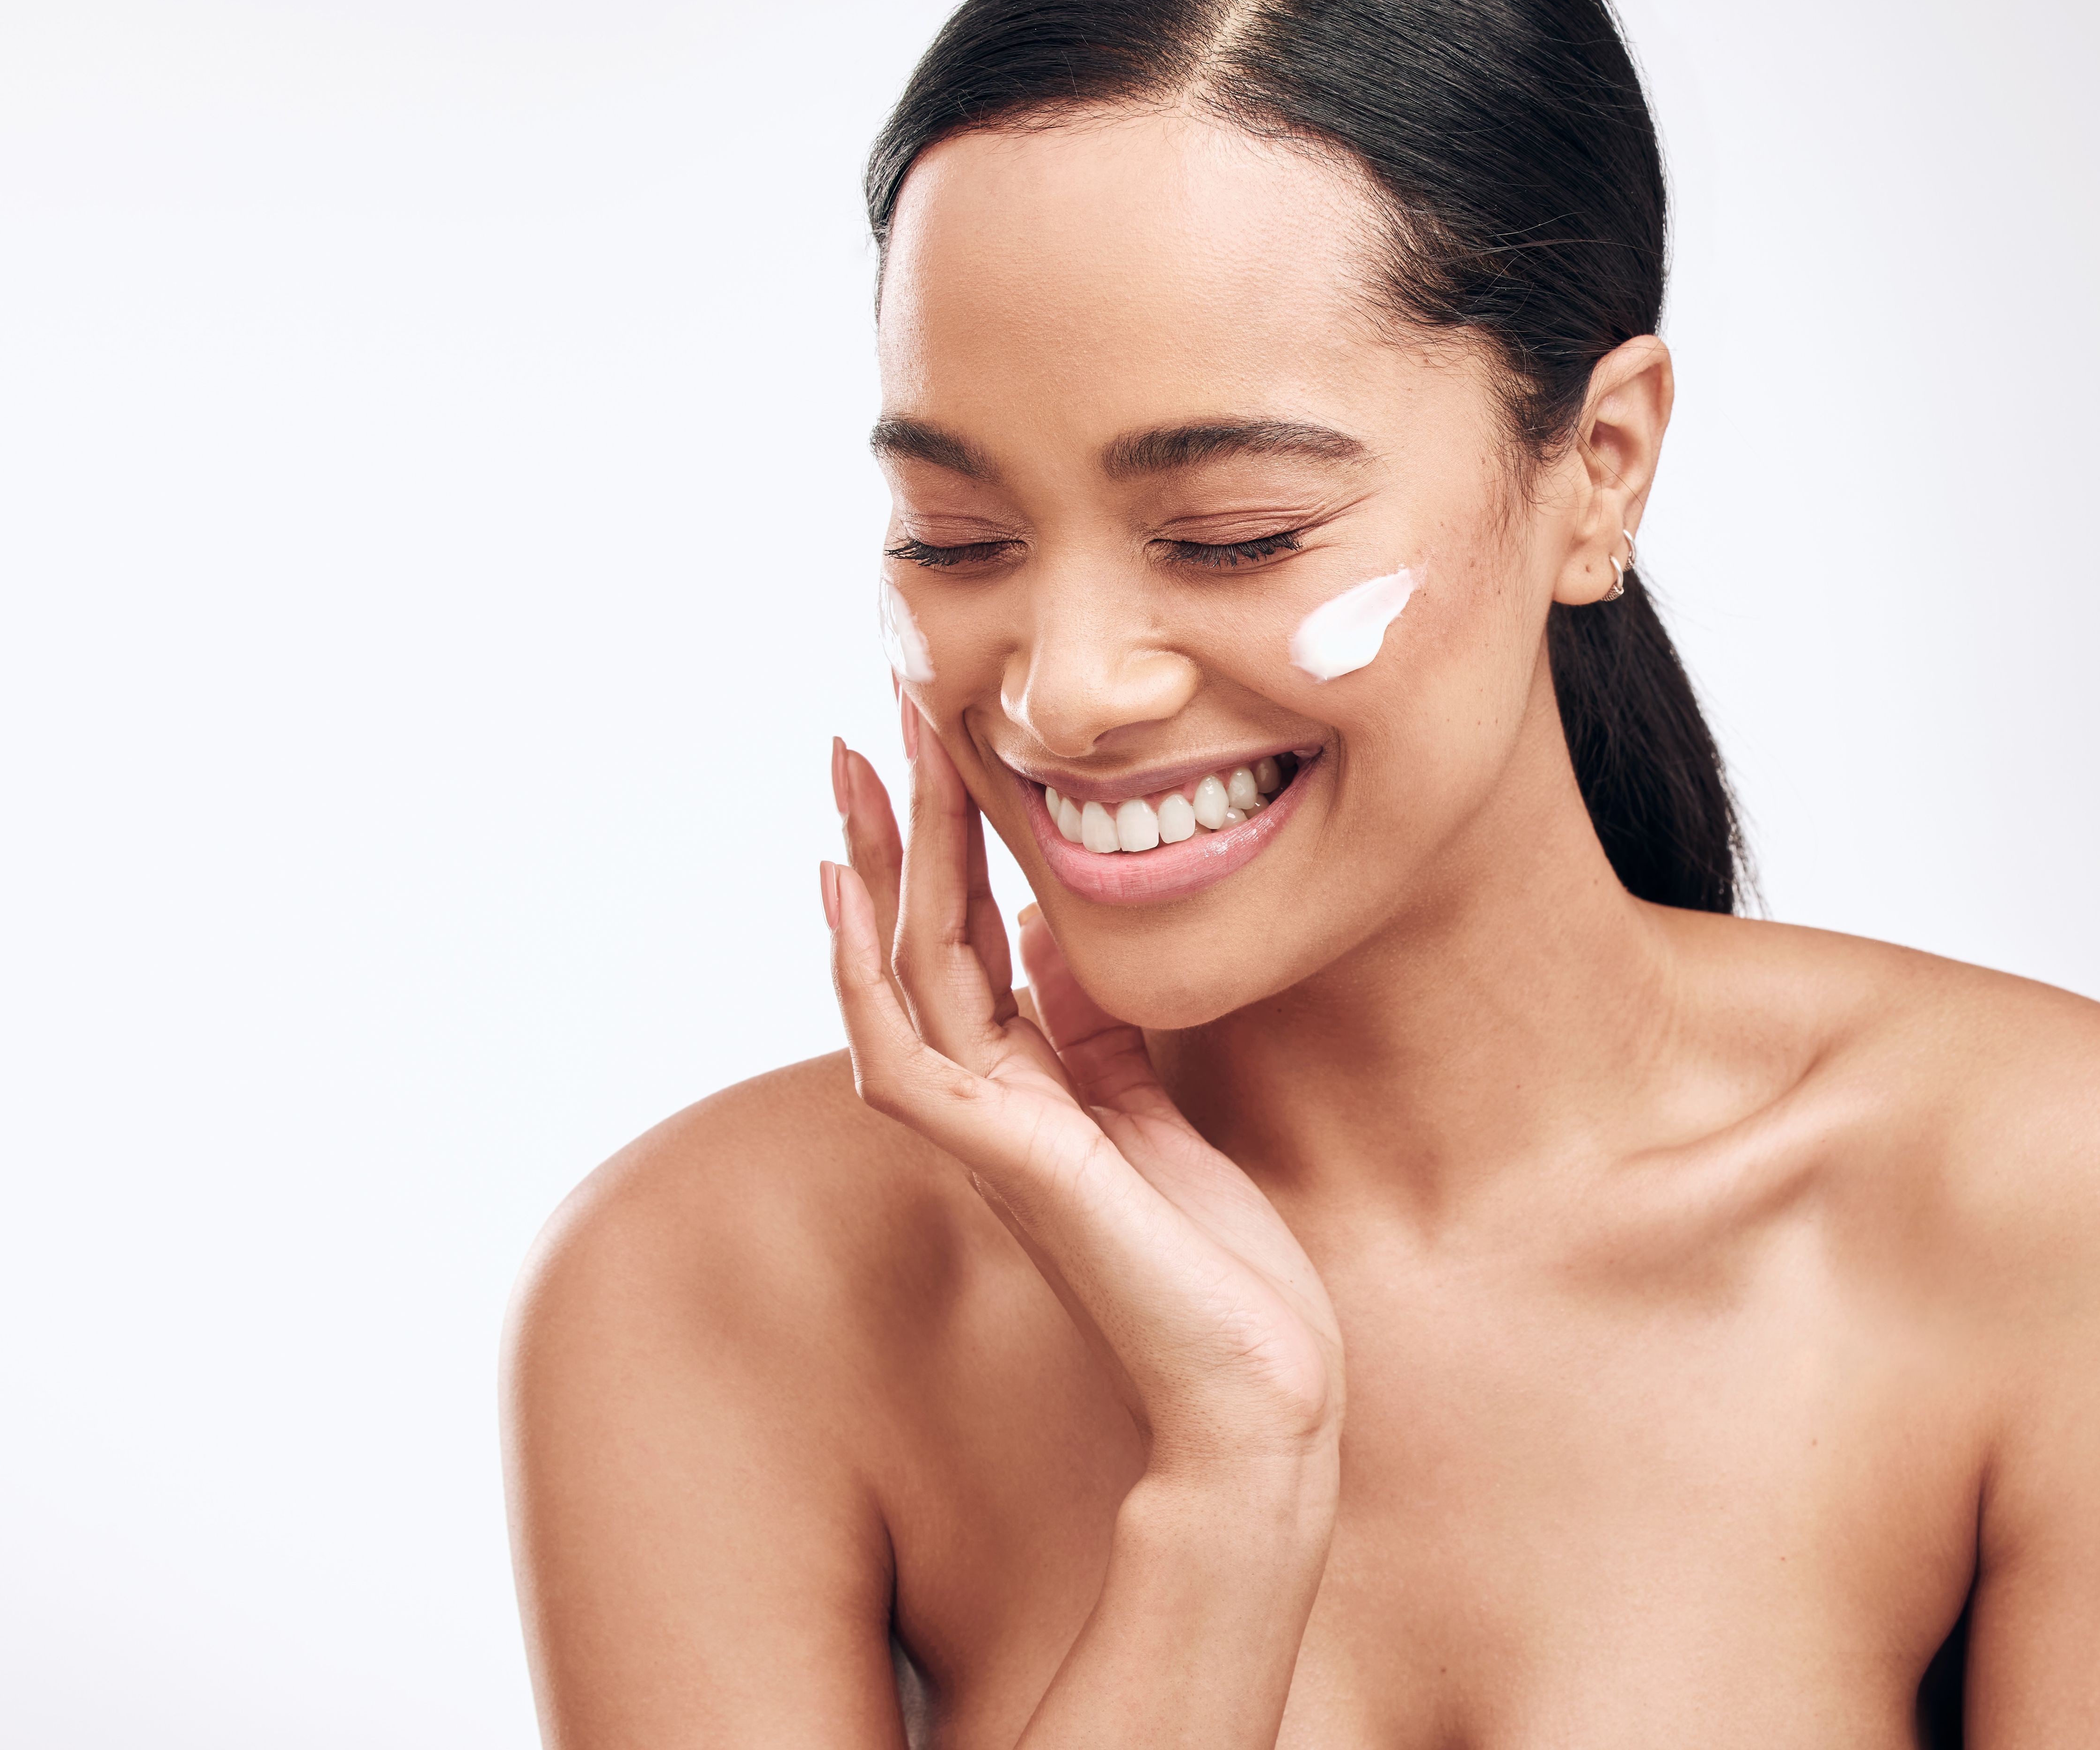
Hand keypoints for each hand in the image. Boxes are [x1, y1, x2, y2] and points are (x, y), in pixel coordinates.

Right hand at [824, 709, 1344, 1479]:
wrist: (1254, 1377)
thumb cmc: (1218, 1258)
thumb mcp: (1155, 1098)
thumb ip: (1093, 1020)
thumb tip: (1047, 928)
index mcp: (1026, 1086)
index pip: (959, 943)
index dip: (938, 849)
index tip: (925, 752)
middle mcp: (987, 1102)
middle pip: (916, 940)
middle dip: (894, 828)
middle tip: (867, 723)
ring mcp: (983, 1131)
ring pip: (904, 972)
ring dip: (882, 862)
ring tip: (861, 766)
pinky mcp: (1002, 1157)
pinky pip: (906, 1045)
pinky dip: (863, 968)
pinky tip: (845, 891)